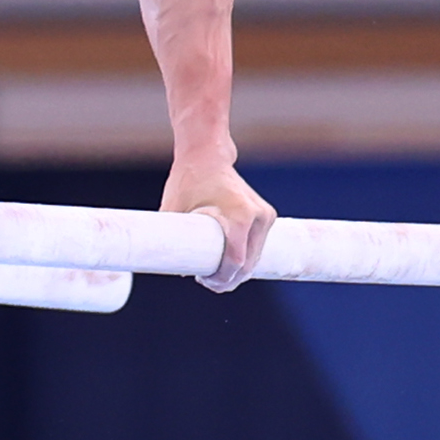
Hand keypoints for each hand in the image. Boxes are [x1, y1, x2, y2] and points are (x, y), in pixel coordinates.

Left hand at [162, 159, 276, 291]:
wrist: (207, 156)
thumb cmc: (187, 181)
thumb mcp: (173, 209)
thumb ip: (173, 238)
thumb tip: (179, 270)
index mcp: (238, 216)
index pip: (235, 261)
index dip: (222, 278)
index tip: (205, 281)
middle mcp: (257, 216)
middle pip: (248, 263)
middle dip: (230, 279)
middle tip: (208, 283)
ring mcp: (265, 215)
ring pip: (255, 257)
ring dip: (239, 271)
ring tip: (215, 275)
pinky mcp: (267, 215)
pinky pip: (257, 245)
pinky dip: (246, 256)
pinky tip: (229, 263)